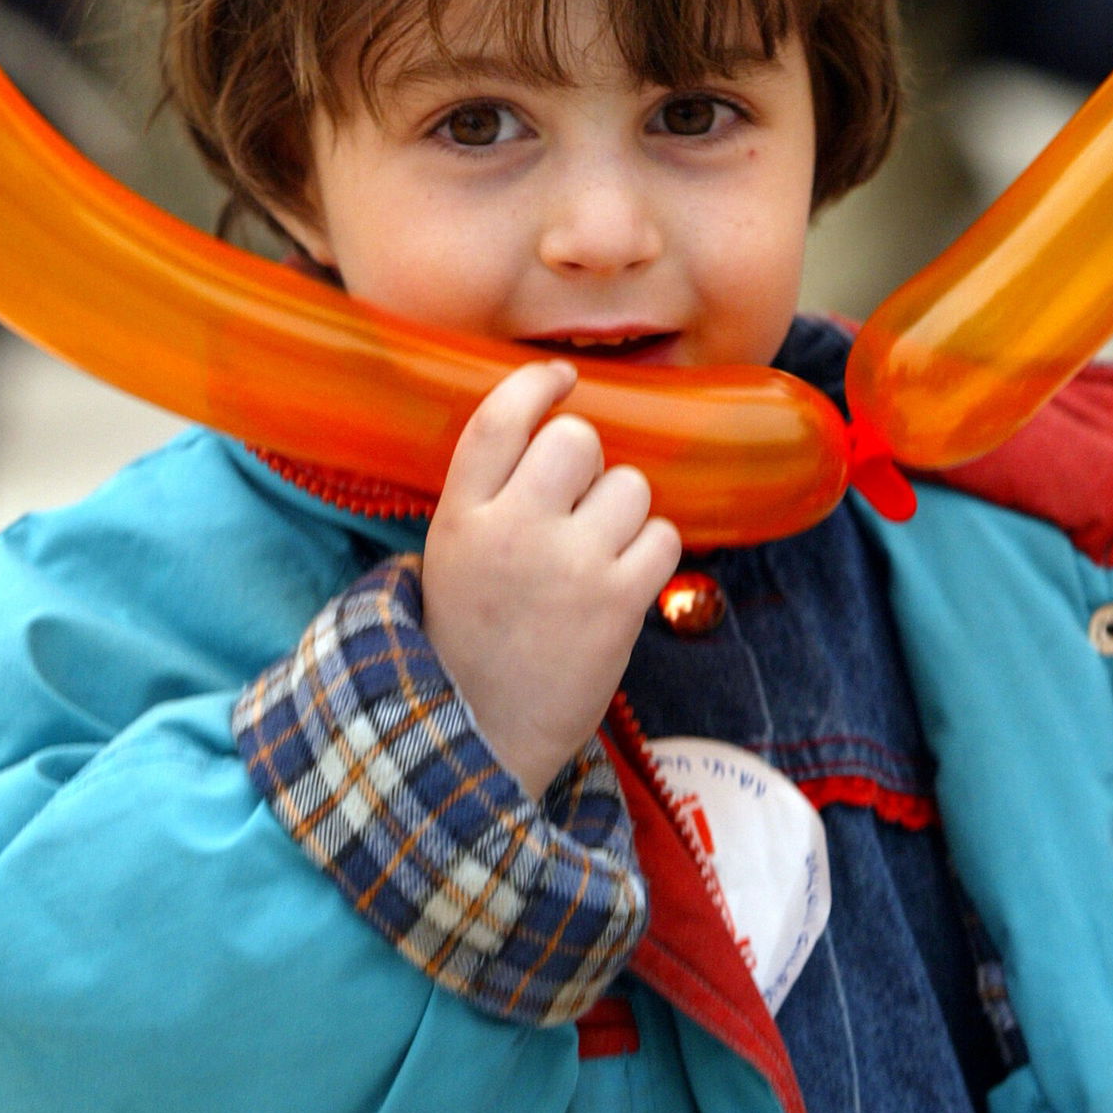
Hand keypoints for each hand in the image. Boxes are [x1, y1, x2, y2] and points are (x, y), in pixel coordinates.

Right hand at [420, 362, 682, 801]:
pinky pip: (663, 535)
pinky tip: (625, 579)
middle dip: (587, 464)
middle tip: (577, 503)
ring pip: (630, 485)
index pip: (499, 418)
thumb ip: (489, 492)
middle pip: (577, 440)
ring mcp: (569, 565)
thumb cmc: (472, 636)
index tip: (563, 378)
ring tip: (597, 553)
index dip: (537, 383)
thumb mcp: (449, 553)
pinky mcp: (617, 603)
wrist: (482, 735)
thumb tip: (549, 423)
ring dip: (625, 511)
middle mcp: (514, 530)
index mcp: (462, 516)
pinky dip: (652, 553)